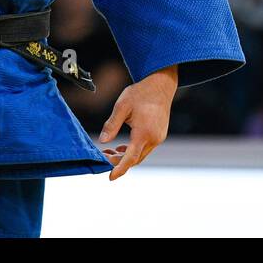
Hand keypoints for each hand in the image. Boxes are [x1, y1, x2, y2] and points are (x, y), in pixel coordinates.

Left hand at [98, 65, 178, 179]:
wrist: (161, 85)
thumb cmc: (141, 93)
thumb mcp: (122, 106)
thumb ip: (111, 125)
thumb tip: (102, 141)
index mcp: (144, 132)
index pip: (130, 157)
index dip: (120, 169)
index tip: (111, 177)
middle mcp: (154, 138)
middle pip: (135, 159)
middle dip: (119, 162)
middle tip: (103, 157)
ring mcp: (159, 137)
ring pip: (141, 155)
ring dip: (126, 156)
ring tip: (110, 152)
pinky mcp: (160, 135)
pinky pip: (145, 148)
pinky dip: (133, 150)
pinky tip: (122, 146)